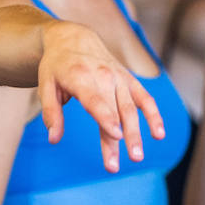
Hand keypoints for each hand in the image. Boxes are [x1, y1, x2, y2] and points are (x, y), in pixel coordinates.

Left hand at [37, 20, 165, 172]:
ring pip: (131, 109)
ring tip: (137, 158)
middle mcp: (104, 76)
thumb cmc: (57, 66)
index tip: (116, 136)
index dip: (106, 117)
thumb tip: (53, 139)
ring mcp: (119, 78)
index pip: (96, 100)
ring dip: (136, 134)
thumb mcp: (45, 85)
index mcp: (80, 77)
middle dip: (119, 139)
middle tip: (115, 166)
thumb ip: (51, 113)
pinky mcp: (129, 80)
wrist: (74, 38)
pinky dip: (154, 115)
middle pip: (115, 111)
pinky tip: (159, 134)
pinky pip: (145, 98)